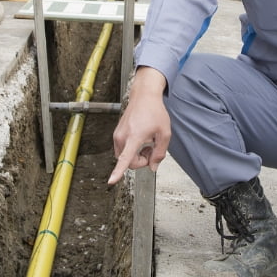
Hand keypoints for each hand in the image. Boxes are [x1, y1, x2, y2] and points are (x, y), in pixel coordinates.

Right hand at [108, 67, 170, 184]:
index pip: (125, 158)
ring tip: (147, 143)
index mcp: (134, 137)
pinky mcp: (117, 134)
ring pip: (126, 157)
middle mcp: (122, 137)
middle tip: (152, 150)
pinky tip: (141, 139)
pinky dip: (132, 149)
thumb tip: (153, 167)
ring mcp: (118, 135)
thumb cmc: (155, 111)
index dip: (118, 171)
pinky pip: (123, 150)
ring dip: (137, 155)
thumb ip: (160, 153)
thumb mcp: (164, 133)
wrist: (144, 96)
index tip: (111, 180)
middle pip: (130, 162)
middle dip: (142, 161)